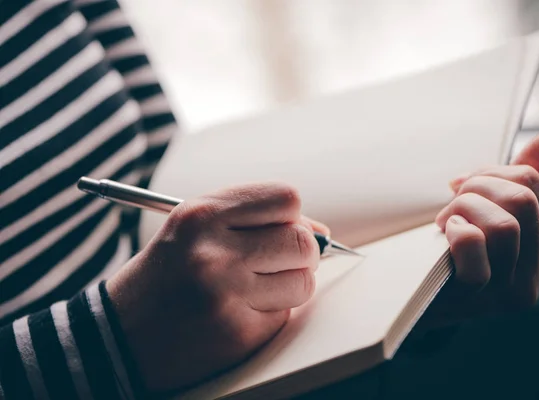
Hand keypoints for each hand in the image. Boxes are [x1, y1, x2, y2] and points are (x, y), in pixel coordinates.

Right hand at [106, 182, 327, 392]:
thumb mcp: (193, 228)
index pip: (285, 199)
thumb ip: (252, 219)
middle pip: (302, 241)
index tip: (284, 229)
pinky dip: (272, 312)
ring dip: (290, 285)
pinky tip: (240, 313)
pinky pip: (285, 314)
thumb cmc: (164, 276)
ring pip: (303, 281)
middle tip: (277, 262)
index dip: (291, 216)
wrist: (118, 335)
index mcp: (201, 215)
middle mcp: (214, 252)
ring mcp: (227, 295)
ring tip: (255, 288)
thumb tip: (319, 231)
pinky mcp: (238, 333)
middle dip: (299, 253)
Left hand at [421, 124, 538, 326]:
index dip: (490, 173)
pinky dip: (455, 230)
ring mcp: (508, 291)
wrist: (415, 297)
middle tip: (452, 202)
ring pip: (504, 224)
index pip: (532, 182)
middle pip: (520, 200)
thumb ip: (528, 175)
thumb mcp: (492, 210)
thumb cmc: (455, 248)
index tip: (463, 186)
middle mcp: (538, 274)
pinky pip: (473, 246)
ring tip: (446, 221)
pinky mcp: (476, 298)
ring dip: (463, 210)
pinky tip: (445, 235)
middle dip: (476, 187)